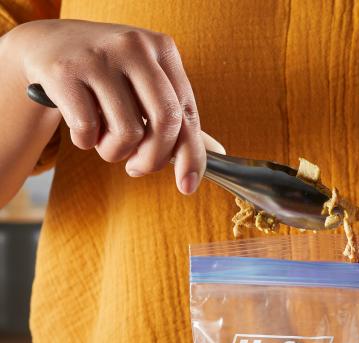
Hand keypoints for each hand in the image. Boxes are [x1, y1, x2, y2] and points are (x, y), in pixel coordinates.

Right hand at [9, 19, 223, 193]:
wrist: (46, 45)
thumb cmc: (109, 76)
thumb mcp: (147, 86)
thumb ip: (178, 118)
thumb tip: (217, 154)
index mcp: (162, 50)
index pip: (187, 115)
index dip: (192, 157)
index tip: (188, 186)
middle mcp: (134, 47)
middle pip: (165, 124)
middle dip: (154, 160)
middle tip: (138, 168)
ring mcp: (99, 56)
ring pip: (128, 133)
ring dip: (116, 153)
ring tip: (105, 140)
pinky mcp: (66, 71)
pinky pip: (89, 130)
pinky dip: (87, 143)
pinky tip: (82, 129)